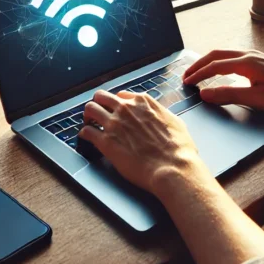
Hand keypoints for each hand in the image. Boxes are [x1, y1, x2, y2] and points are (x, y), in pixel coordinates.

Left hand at [80, 90, 207, 196]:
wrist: (173, 168)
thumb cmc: (178, 149)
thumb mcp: (174, 122)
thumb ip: (161, 114)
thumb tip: (158, 116)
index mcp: (143, 102)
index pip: (121, 95)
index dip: (117, 104)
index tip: (116, 111)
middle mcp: (126, 109)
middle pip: (101, 96)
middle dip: (98, 104)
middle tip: (97, 114)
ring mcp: (114, 124)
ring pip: (90, 109)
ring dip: (88, 116)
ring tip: (89, 123)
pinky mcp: (106, 142)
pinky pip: (86, 132)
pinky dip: (84, 134)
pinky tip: (86, 138)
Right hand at [183, 50, 263, 113]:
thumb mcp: (257, 98)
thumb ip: (229, 95)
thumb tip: (205, 93)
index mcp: (247, 62)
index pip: (214, 66)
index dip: (198, 75)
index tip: (186, 83)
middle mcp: (250, 55)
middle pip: (216, 54)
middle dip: (198, 65)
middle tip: (185, 76)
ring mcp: (256, 56)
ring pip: (225, 54)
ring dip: (209, 62)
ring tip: (198, 72)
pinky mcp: (261, 61)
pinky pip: (233, 57)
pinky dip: (220, 63)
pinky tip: (220, 71)